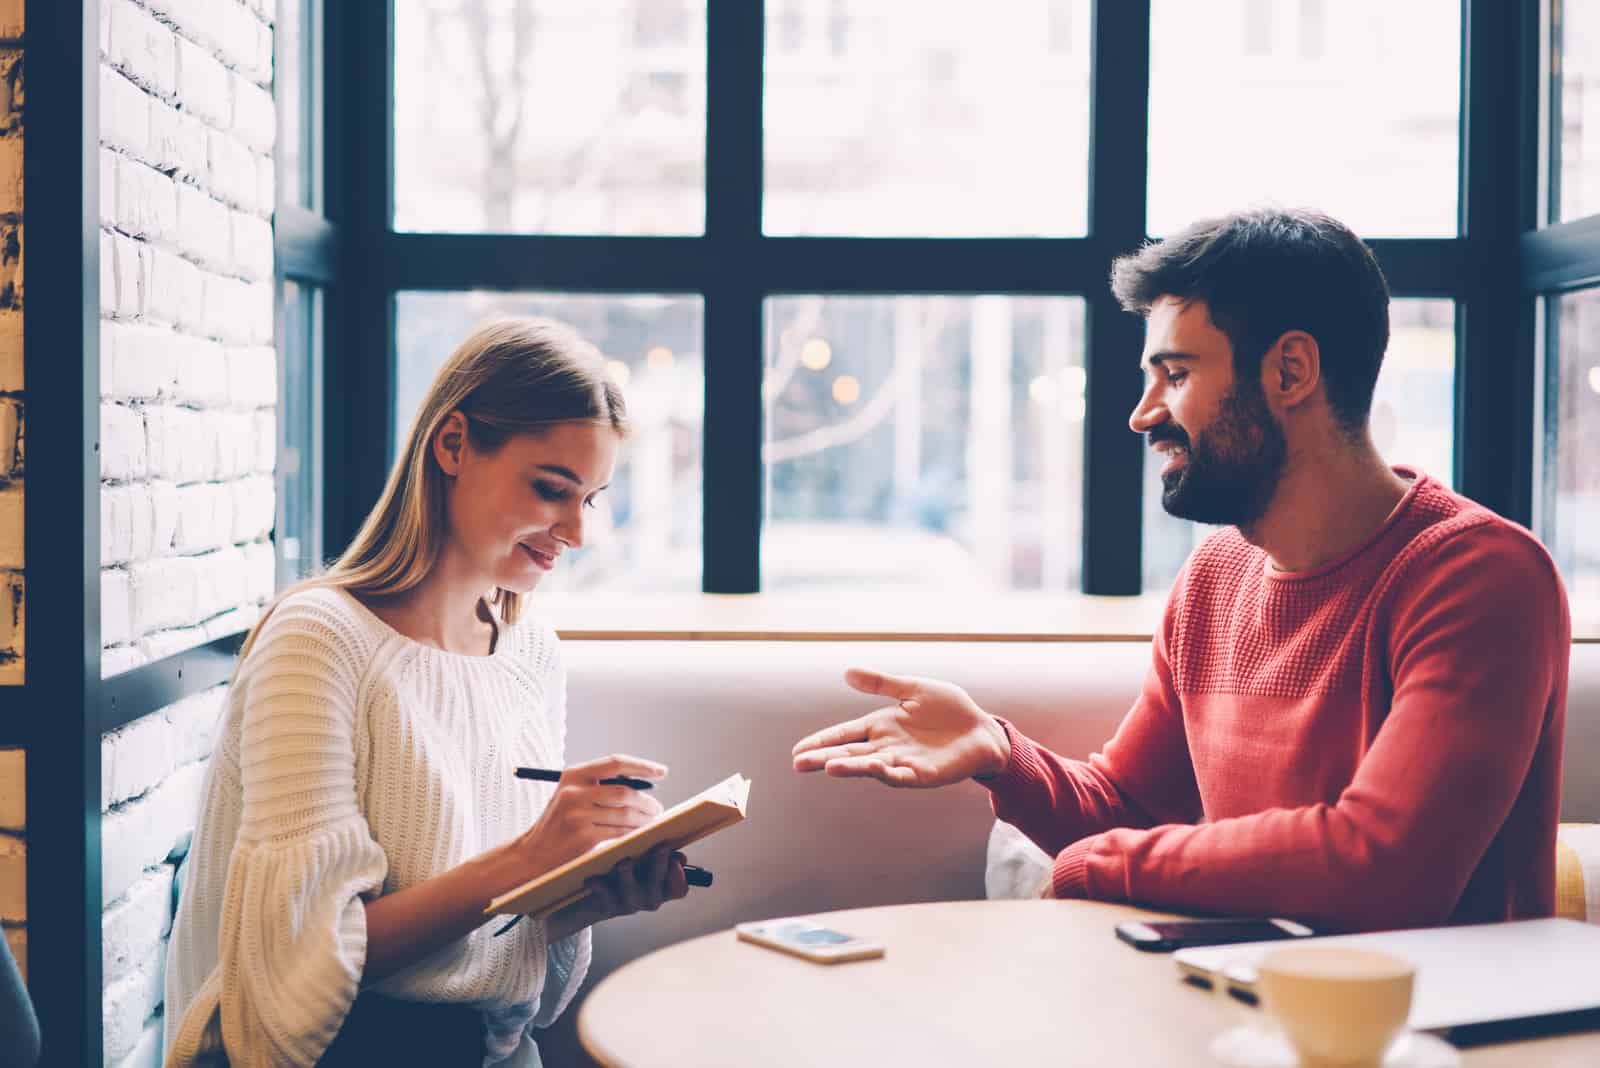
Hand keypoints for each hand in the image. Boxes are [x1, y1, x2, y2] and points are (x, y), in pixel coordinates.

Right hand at [505, 754, 666, 884]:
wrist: (533, 853)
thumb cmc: (558, 823)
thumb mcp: (571, 794)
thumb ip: (598, 785)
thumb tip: (641, 783)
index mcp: (573, 775)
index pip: (615, 763)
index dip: (642, 766)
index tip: (662, 772)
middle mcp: (574, 791)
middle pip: (623, 791)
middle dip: (646, 800)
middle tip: (658, 808)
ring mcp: (577, 814)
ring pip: (624, 812)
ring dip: (644, 818)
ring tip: (651, 820)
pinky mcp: (582, 836)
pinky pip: (618, 831)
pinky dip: (633, 831)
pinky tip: (639, 832)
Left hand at [546, 844, 689, 940]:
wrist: (589, 895)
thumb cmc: (621, 868)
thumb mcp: (643, 858)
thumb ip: (658, 853)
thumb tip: (672, 846)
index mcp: (661, 887)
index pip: (678, 888)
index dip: (680, 877)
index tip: (677, 858)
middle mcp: (648, 899)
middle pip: (658, 889)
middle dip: (659, 867)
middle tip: (659, 848)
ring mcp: (628, 904)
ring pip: (632, 894)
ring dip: (629, 877)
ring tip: (624, 862)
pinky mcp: (606, 907)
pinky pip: (604, 899)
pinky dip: (600, 888)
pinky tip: (593, 878)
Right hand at [791, 668, 1011, 787]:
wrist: (982, 730)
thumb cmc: (950, 710)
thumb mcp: (913, 689)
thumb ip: (881, 683)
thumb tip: (847, 673)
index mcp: (881, 726)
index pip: (844, 734)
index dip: (822, 742)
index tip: (797, 751)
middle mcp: (887, 746)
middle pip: (850, 753)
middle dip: (824, 758)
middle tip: (798, 763)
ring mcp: (904, 762)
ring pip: (870, 766)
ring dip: (851, 767)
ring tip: (829, 767)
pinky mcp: (923, 774)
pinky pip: (901, 775)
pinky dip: (887, 772)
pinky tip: (873, 768)